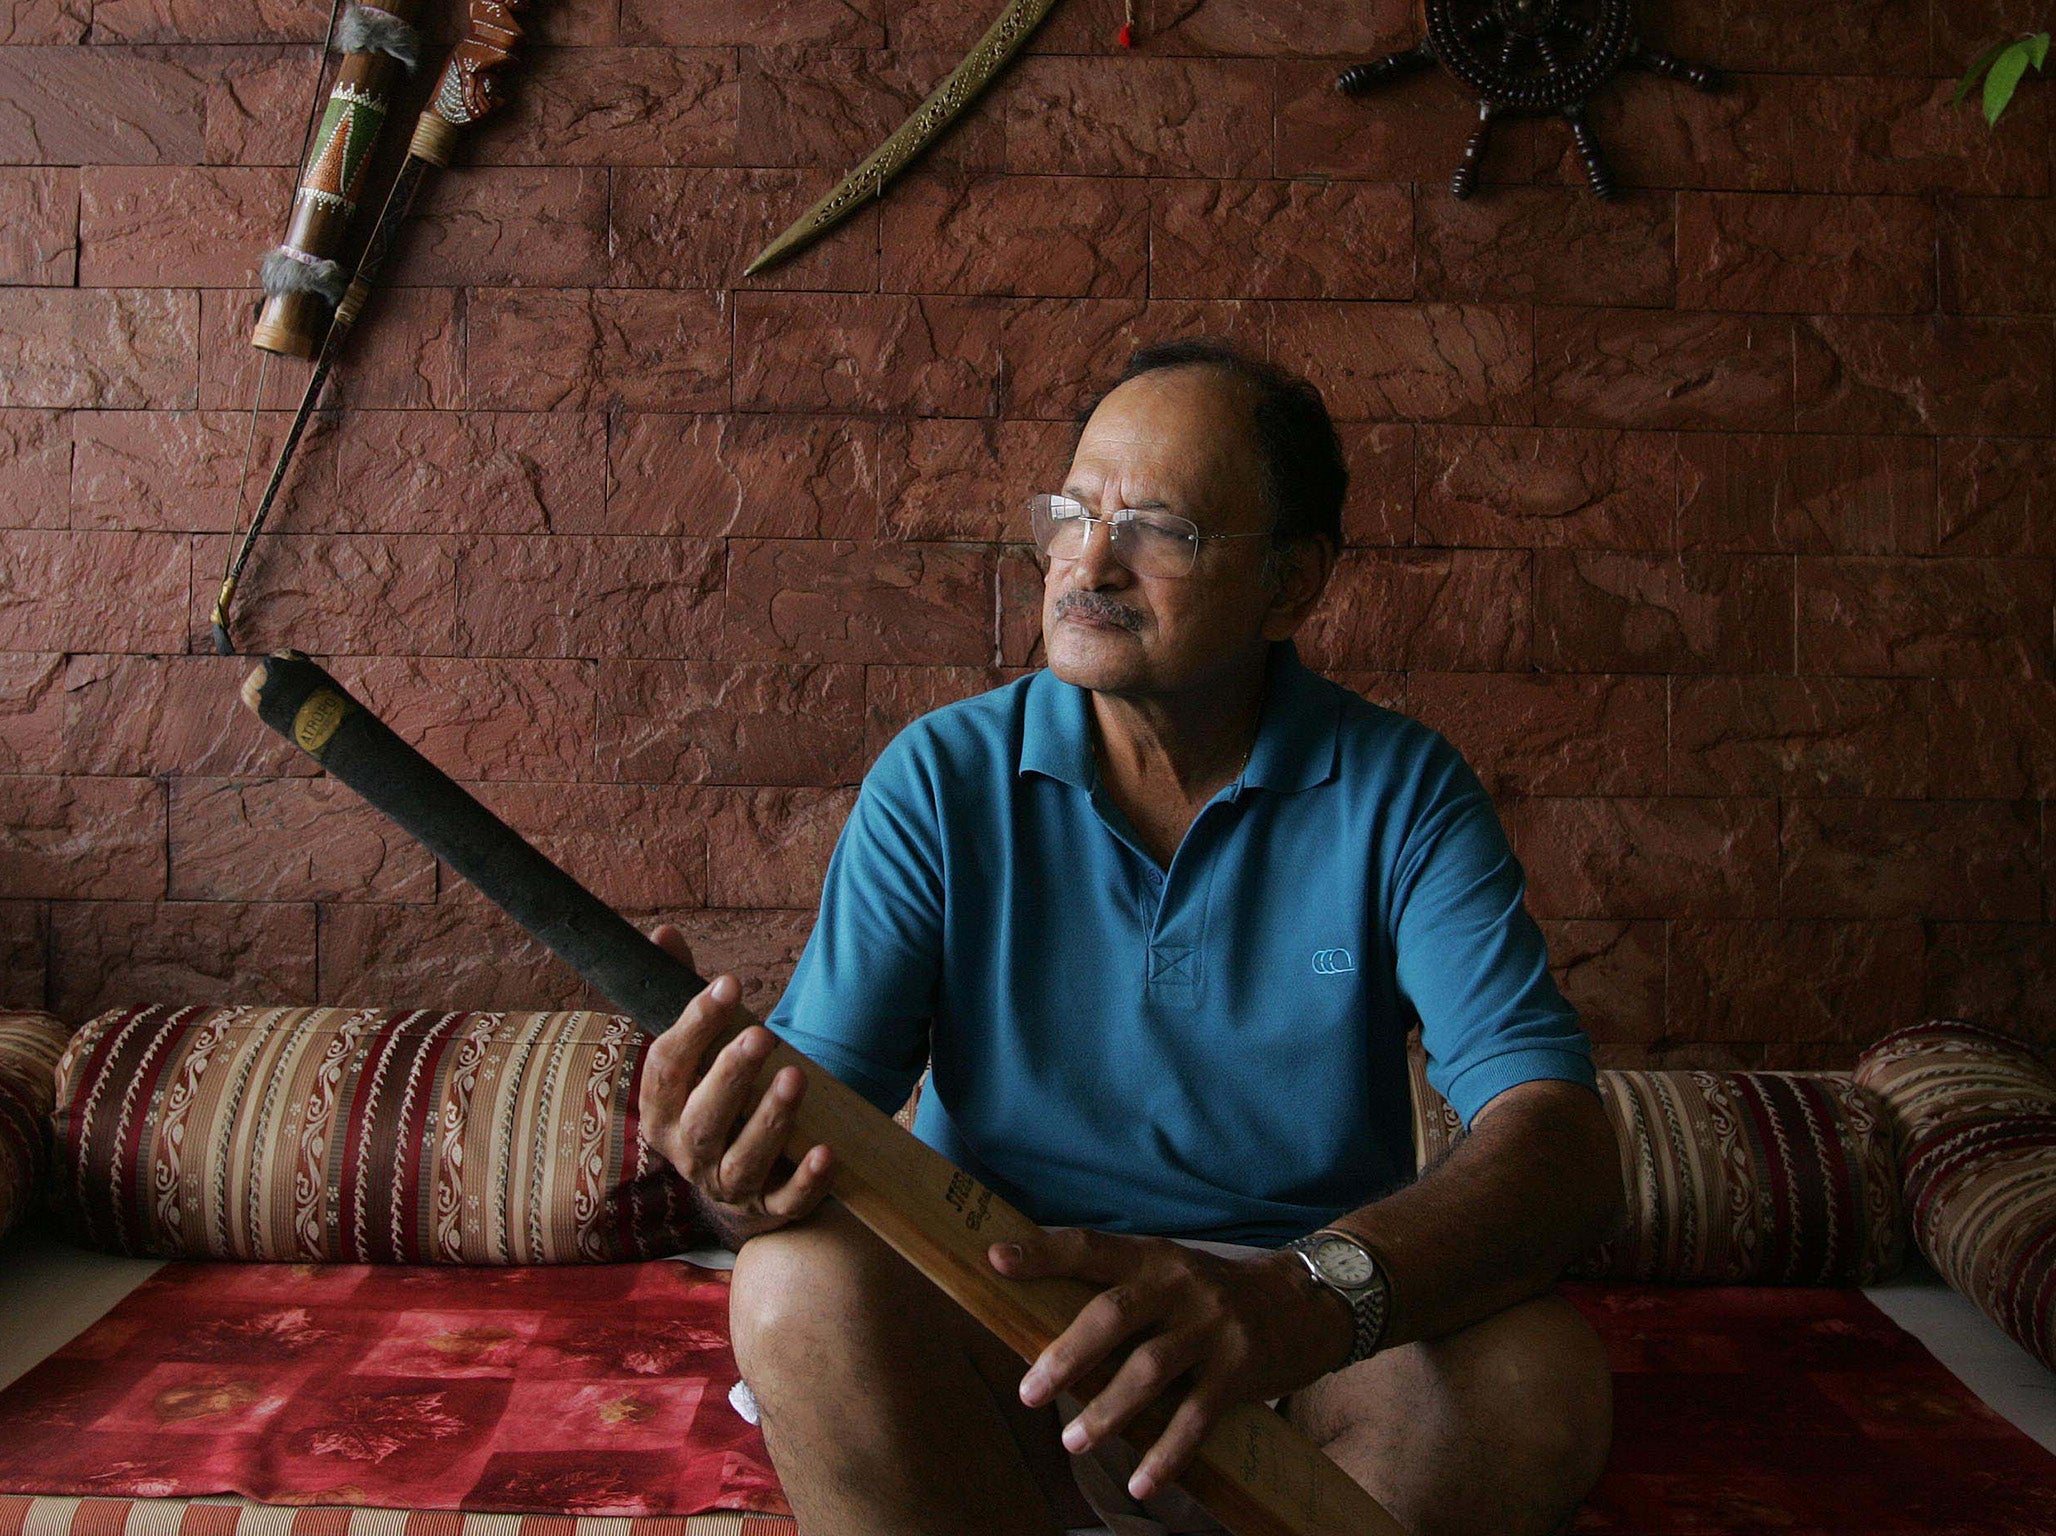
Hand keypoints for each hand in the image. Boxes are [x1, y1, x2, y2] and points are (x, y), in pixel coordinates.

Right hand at [638, 923, 833, 1245]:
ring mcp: (729, 1186)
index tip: (728, 984)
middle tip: (761, 1035)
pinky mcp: (771, 1211)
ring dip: (769, 1120)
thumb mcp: (696, 1052)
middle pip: (703, 1119)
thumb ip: (682, 993)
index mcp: (662, 1111)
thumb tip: (664, 932)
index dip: (694, 1024)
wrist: (738, 1183)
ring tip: (796, 1075)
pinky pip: (787, 1202)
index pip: (665, 1067)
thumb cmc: (715, 1099)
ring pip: (744, 1160)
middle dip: (730, 1075)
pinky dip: (806, 1180)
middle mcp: (689, 1153)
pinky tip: (826, 1151)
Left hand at [992, 1230, 1352, 1502]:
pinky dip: (1166, 1454)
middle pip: (1114, 1313)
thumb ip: (1121, 1291)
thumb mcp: (1171, 1273)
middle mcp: (1182, 1285)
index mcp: (1155, 1256)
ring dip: (1107, 1410)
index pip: (1090, 1247)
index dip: (1042, 1252)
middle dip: (1067, 1354)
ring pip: (1150, 1369)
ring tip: (1073, 1442)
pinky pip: (1196, 1418)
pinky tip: (1141, 1483)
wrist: (1305, 1303)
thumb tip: (1042, 1322)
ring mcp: (1214, 1327)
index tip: (996, 1260)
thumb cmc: (1214, 1295)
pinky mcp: (1241, 1370)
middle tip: (1029, 1392)